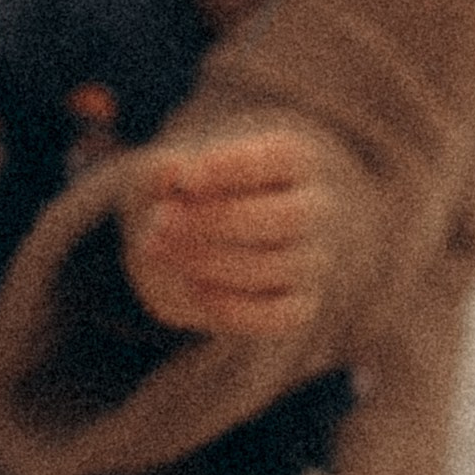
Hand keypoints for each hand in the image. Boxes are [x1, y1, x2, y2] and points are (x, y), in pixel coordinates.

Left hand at [120, 130, 331, 335]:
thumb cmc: (184, 196)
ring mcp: (311, 261)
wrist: (185, 246)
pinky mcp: (298, 306)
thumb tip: (171, 172)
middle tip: (161, 222)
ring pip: (276, 267)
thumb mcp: (165, 176)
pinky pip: (277, 317)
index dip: (237, 168)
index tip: (187, 180)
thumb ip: (163, 171)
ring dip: (208, 262)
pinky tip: (193, 288)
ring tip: (159, 250)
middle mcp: (314, 209)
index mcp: (294, 161)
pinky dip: (232, 307)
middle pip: (289, 216)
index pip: (287, 157)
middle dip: (217, 221)